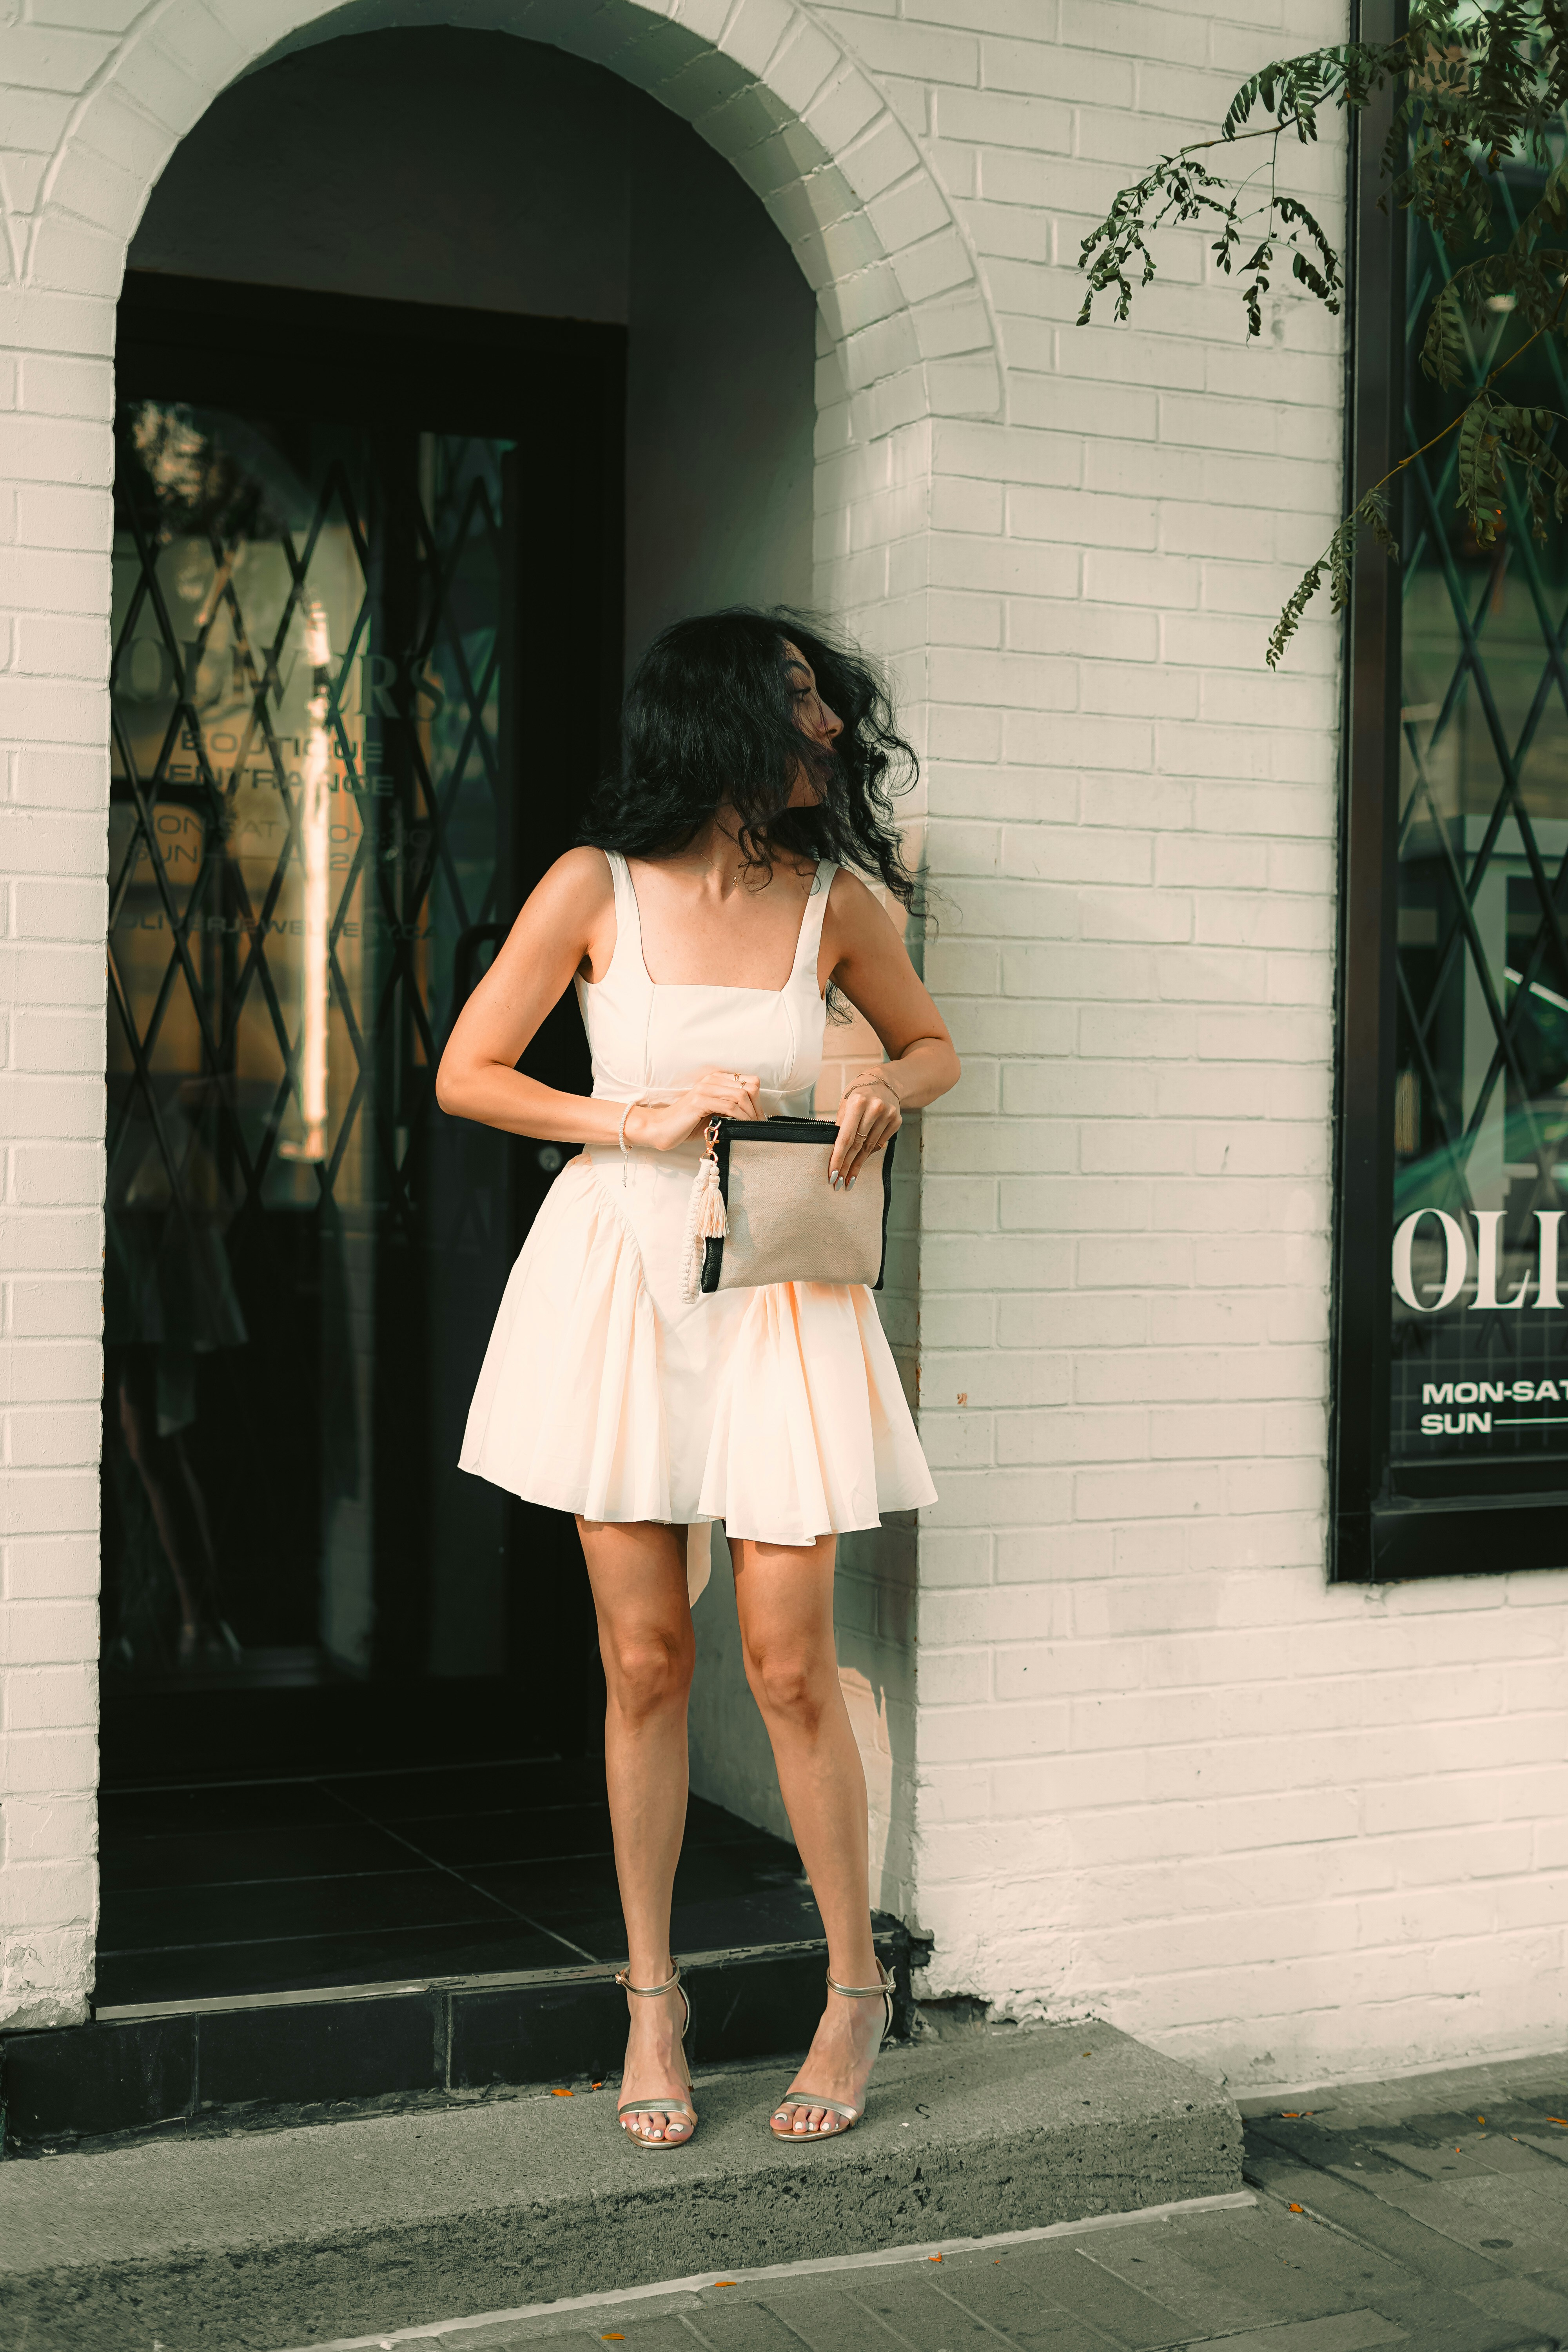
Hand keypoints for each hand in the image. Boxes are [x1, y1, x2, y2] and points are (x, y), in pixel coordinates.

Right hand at [626, 1070, 760, 1151]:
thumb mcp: (713, 1112)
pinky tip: (741, 1127)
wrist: (661, 1128)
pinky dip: (740, 1117)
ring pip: (741, 1096)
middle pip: (749, 1087)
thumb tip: (752, 1115)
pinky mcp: (700, 1101)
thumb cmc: (687, 1123)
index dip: (758, 1099)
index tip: (758, 1117)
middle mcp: (712, 1080)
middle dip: (757, 1108)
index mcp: (716, 1079)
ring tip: (752, 1128)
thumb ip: (729, 1107)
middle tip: (758, 1125)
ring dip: (750, 1114)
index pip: (749, 1081)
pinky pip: (729, 1106)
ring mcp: (705, 1089)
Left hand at [830, 1073, 901, 1187]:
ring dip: (858, 1165)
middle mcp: (874, 1108)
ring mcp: (888, 1115)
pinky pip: (880, 1143)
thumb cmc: (859, 1094)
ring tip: (849, 1180)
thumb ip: (841, 1124)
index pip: (845, 1137)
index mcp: (858, 1102)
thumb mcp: (846, 1103)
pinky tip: (861, 1162)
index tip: (832, 1175)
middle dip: (847, 1166)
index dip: (838, 1158)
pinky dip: (869, 1153)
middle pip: (858, 1146)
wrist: (885, 1082)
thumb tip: (834, 1151)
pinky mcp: (896, 1121)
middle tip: (839, 1183)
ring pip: (869, 1148)